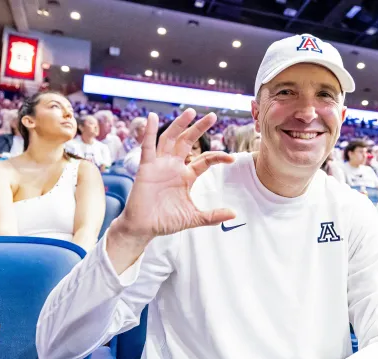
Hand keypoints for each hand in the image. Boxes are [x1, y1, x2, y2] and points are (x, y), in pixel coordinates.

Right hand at [117, 109, 235, 239]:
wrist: (144, 228)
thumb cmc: (165, 221)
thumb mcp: (193, 218)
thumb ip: (212, 215)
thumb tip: (234, 214)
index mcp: (186, 176)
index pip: (204, 160)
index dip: (217, 157)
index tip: (231, 158)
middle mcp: (174, 167)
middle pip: (188, 142)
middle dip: (199, 128)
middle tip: (212, 115)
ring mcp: (160, 165)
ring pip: (170, 139)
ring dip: (179, 124)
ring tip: (190, 111)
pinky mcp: (146, 168)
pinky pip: (147, 146)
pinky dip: (149, 131)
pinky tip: (153, 116)